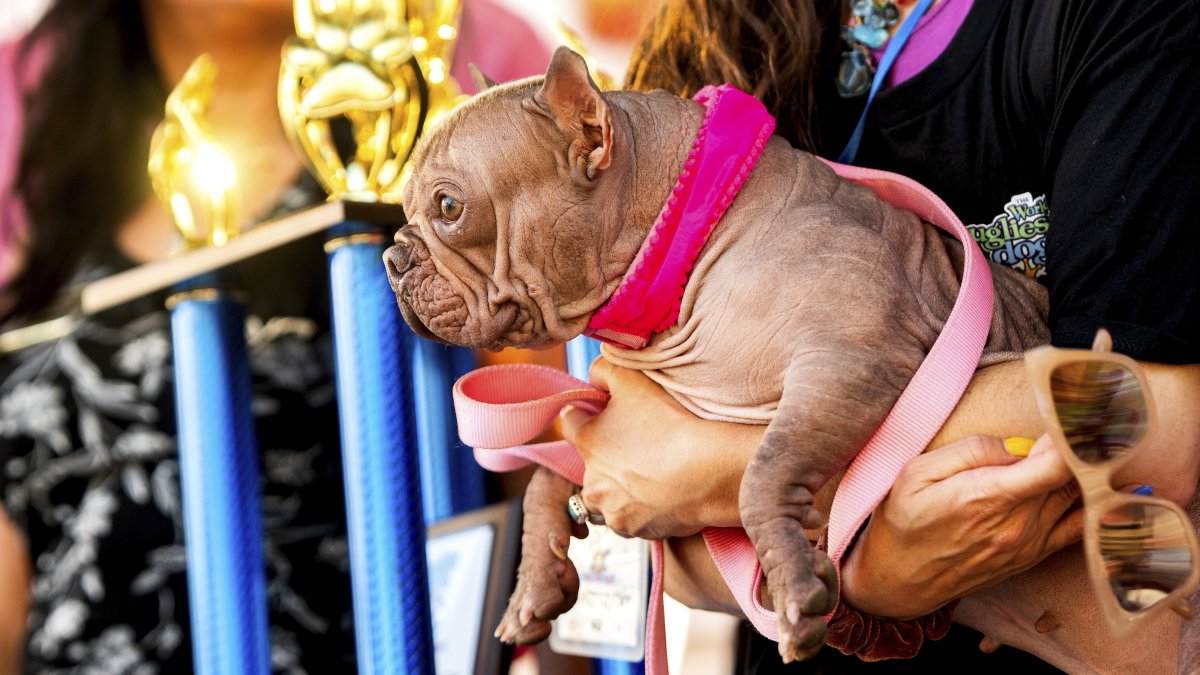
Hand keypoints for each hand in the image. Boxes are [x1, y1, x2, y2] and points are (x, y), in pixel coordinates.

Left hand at [559, 356, 761, 538]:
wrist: (708, 471)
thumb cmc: (670, 424)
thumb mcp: (633, 380)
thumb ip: (604, 370)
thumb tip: (593, 377)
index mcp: (587, 442)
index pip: (571, 423)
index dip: (589, 415)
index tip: (609, 415)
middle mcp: (590, 480)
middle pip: (590, 463)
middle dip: (607, 456)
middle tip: (640, 447)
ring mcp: (610, 508)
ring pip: (606, 496)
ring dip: (619, 487)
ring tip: (651, 474)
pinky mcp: (631, 529)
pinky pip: (628, 517)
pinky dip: (639, 509)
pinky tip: (661, 494)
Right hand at [839, 434, 1084, 619]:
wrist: (901, 579)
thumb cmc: (905, 520)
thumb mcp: (918, 472)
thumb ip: (971, 450)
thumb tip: (1019, 444)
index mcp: (987, 496)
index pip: (1056, 465)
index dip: (1069, 437)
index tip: (1062, 418)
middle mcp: (1017, 523)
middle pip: (1072, 475)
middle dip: (1071, 447)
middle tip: (1060, 426)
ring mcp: (1030, 543)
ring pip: (1077, 496)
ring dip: (1077, 470)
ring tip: (1059, 450)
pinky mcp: (1034, 556)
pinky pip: (1078, 526)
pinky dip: (1086, 503)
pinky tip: (1078, 484)